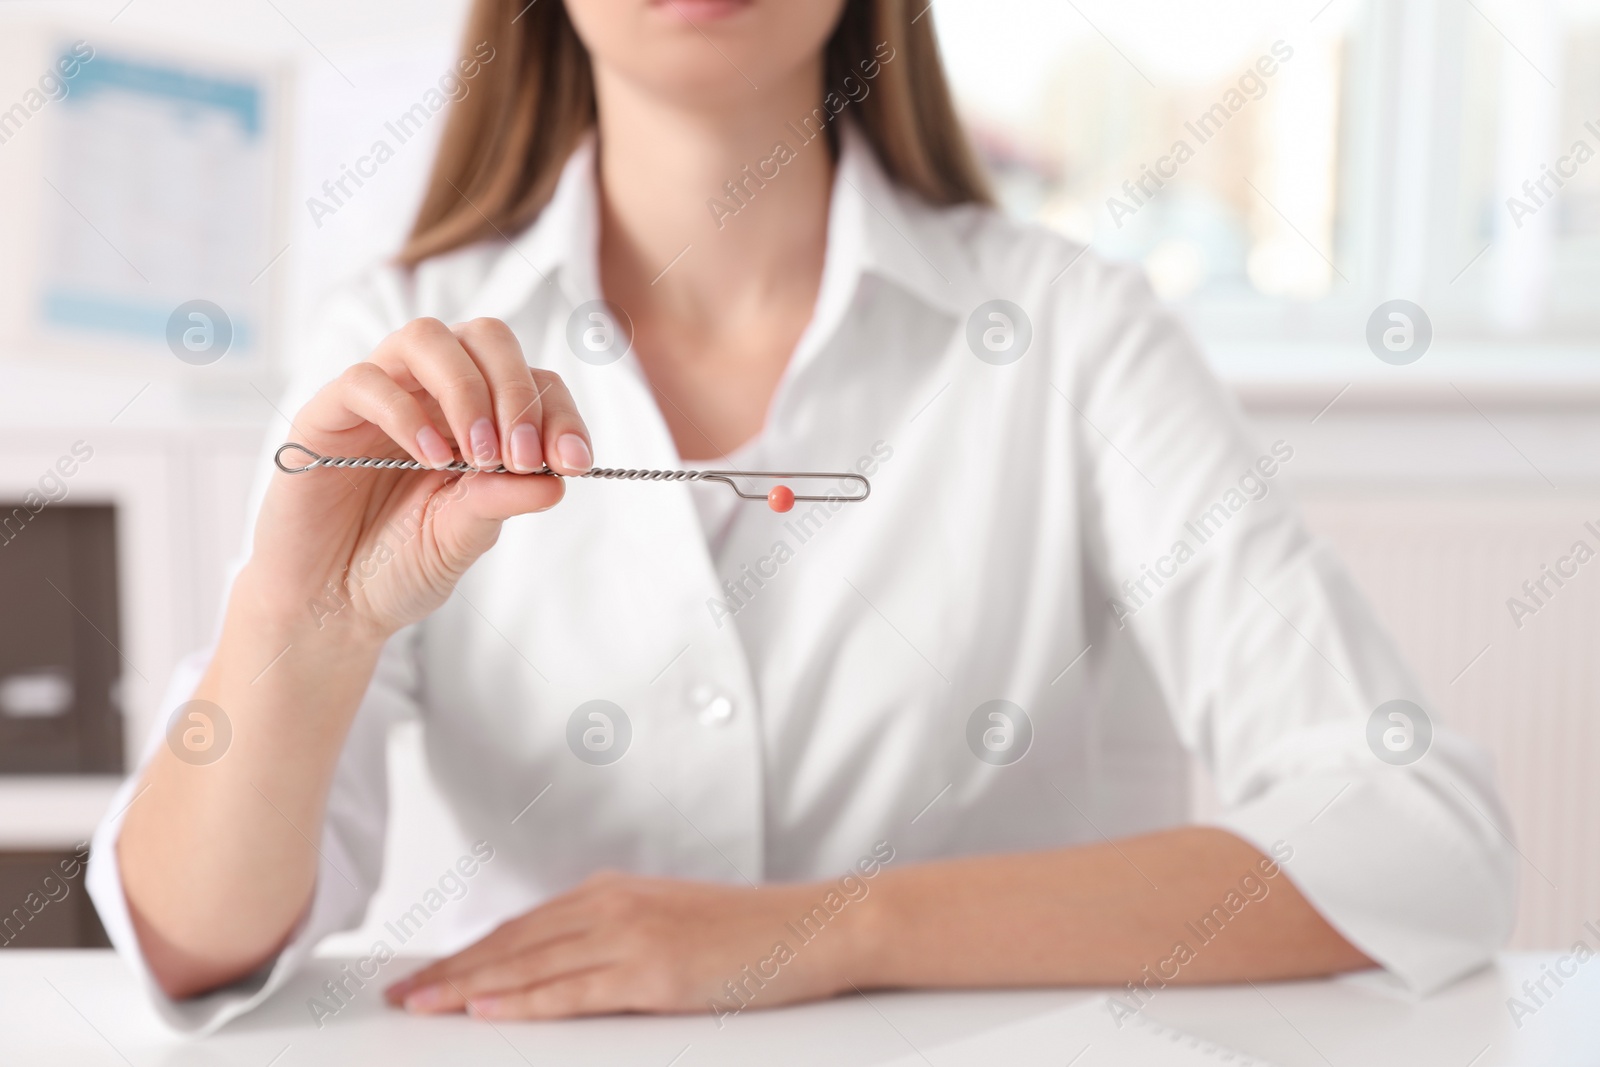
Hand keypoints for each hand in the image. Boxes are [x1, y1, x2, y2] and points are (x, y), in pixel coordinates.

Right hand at [244, 317, 591, 639]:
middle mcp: (431, 394)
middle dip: (516, 392)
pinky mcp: (328, 414)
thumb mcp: (465, 538)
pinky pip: (366, 381)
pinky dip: (406, 413)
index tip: (574, 462)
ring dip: (466, 390)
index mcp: (477, 417)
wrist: (330, 604)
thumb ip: (502, 502)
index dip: (557, 413)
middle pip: (485, 337)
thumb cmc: (400, 566)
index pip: (532, 381)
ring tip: (477, 457)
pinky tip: (428, 458)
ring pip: (427, 338)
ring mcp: (380, 398)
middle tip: (521, 457)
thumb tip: (557, 478)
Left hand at [381, 872, 874, 1019]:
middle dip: (448, 971)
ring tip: (420, 1006)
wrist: (813, 928)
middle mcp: (613, 907)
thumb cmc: (749, 934)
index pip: (520, 928)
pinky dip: (523, 1003)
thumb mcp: (669, 925)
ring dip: (467, 988)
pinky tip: (487, 1012)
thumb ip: (614, 939)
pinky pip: (573, 992)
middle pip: (511, 944)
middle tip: (399, 995)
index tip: (425, 974)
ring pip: (529, 966)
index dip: (466, 953)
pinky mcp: (653, 973)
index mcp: (613, 893)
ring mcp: (632, 938)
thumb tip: (561, 970)